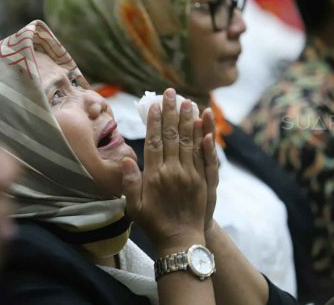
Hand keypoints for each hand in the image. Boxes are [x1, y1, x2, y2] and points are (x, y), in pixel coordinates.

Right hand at [122, 88, 217, 251]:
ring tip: (187, 101)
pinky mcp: (204, 180)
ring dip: (188, 119)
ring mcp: (191, 175)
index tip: (154, 104)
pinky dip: (205, 137)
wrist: (180, 241)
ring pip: (190, 141)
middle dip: (171, 112)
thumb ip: (130, 182)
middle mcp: (173, 172)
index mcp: (154, 176)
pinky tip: (205, 123)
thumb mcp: (134, 206)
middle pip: (173, 136)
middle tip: (171, 93)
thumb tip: (127, 158)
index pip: (155, 142)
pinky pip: (205, 155)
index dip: (154, 121)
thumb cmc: (154, 223)